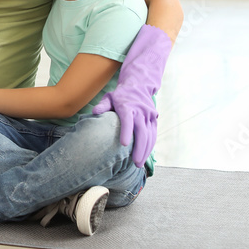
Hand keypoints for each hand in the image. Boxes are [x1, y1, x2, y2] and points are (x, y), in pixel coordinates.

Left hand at [92, 24, 170, 167]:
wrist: (139, 84)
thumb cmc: (120, 94)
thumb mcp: (109, 97)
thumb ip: (102, 106)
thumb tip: (94, 113)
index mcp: (128, 106)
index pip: (128, 121)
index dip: (126, 132)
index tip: (124, 143)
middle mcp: (140, 111)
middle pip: (142, 132)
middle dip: (139, 148)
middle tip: (135, 162)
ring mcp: (149, 116)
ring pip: (150, 135)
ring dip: (146, 150)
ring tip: (139, 163)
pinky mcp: (154, 120)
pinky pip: (153, 134)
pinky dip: (150, 146)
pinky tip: (145, 155)